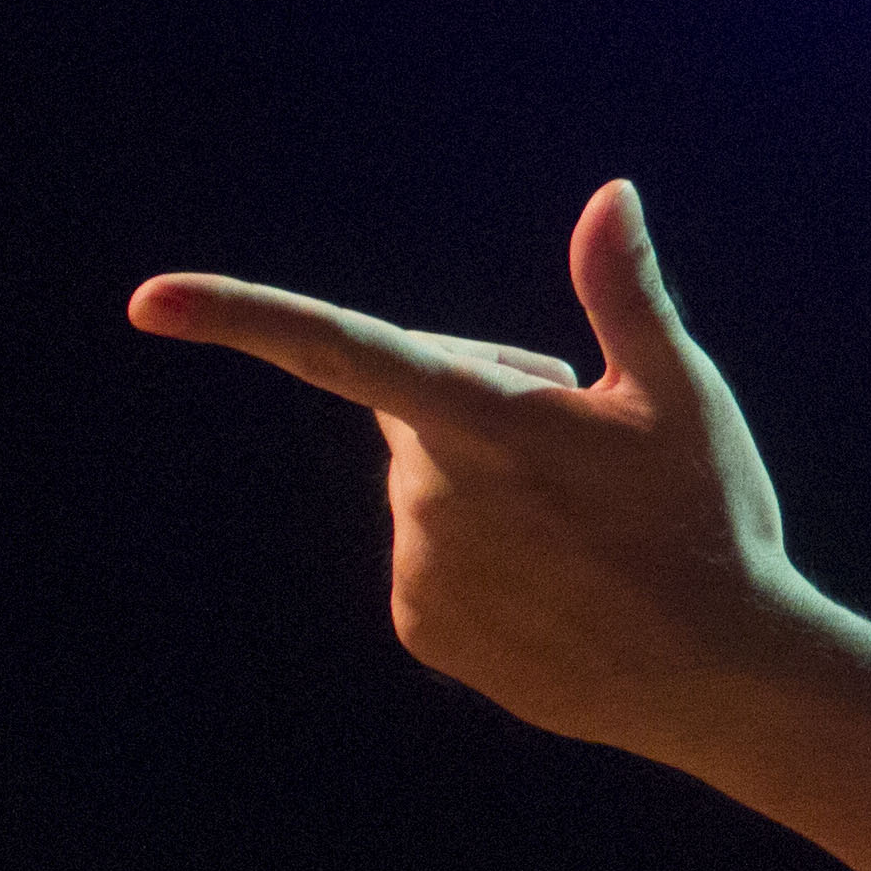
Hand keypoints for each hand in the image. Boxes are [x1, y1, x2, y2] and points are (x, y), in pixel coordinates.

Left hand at [132, 180, 827, 762]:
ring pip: (427, 486)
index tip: (147, 299)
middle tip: (591, 447)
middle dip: (481, 402)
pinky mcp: (424, 628)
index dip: (240, 316)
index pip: (342, 349)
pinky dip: (483, 555)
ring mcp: (420, 569)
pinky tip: (561, 584)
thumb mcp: (683, 395)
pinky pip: (431, 555)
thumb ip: (624, 291)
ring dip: (486, 485)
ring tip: (587, 529)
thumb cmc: (711, 520)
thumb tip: (610, 193)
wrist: (723, 678)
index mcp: (485, 420)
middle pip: (417, 405)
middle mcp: (430, 496)